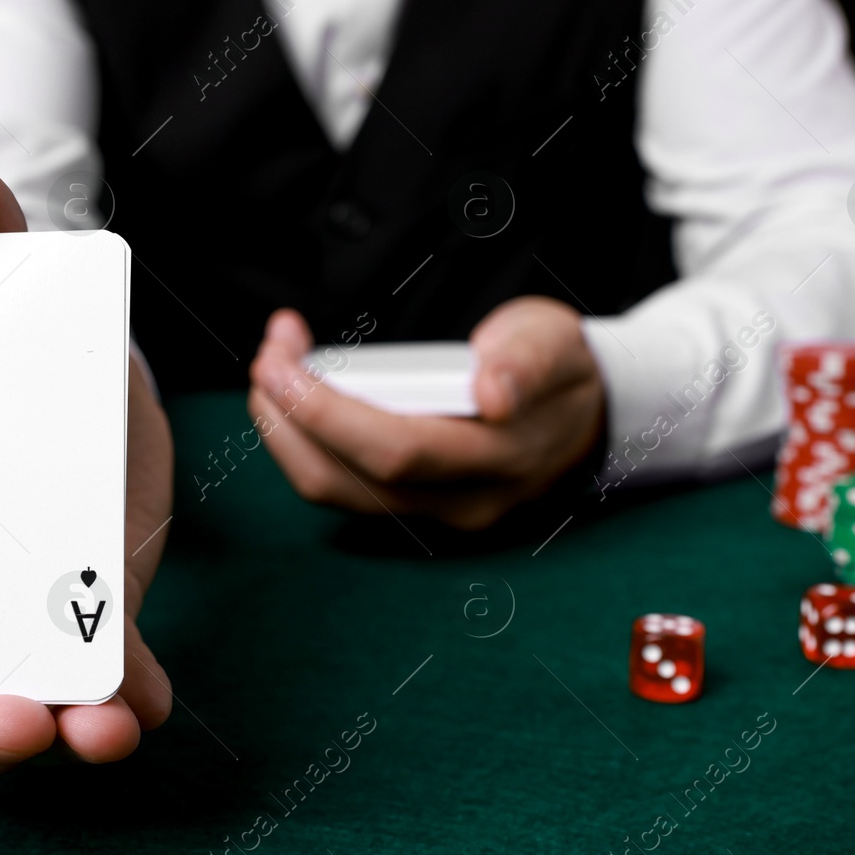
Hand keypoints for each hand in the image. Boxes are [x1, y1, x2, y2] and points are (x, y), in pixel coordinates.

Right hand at [0, 159, 173, 787]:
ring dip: (49, 741)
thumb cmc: (4, 337)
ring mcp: (15, 629)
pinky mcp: (95, 627)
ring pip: (16, 723)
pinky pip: (106, 693)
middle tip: (6, 717)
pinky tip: (144, 697)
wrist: (82, 362)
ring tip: (95, 727)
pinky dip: (125, 705)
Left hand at [247, 297, 603, 529]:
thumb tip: (492, 392)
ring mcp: (437, 511)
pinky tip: (296, 394)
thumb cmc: (561, 369)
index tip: (283, 360)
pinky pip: (343, 485)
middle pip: (348, 481)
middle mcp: (464, 500)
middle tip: (267, 356)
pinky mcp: (416, 505)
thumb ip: (526, 363)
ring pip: (336, 491)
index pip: (396, 451)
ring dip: (285, 433)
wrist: (587, 416)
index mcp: (501, 457)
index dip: (327, 412)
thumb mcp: (556, 343)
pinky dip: (305, 442)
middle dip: (288, 419)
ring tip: (272, 370)